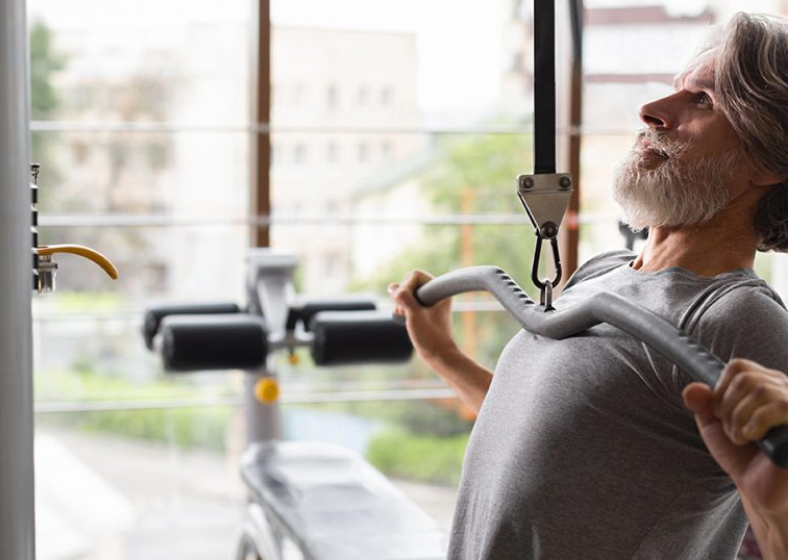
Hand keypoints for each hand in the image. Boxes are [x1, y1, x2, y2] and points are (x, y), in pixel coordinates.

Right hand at [388, 270, 458, 365]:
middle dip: (403, 296)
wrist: (439, 355)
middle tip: (408, 313)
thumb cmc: (431, 336)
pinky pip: (407, 302)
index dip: (407, 287)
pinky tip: (406, 319)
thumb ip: (403, 297)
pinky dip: (402, 309)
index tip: (411, 306)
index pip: (415, 275)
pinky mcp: (423, 309)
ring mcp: (429, 301)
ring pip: (406, 293)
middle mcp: (435, 292)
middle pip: (409, 282)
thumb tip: (392, 286)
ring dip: (401, 304)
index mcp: (439, 289)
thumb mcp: (414, 314)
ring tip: (408, 318)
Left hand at [683, 358, 787, 513]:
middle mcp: (785, 390)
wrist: (760, 489)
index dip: (721, 390)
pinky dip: (754, 425)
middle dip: (728, 408)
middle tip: (731, 431)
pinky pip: (778, 407)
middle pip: (746, 379)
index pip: (739, 367)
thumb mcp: (714, 425)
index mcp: (765, 385)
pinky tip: (754, 440)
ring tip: (742, 438)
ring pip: (761, 391)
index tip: (720, 414)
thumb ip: (702, 403)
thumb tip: (692, 389)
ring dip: (739, 419)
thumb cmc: (742, 456)